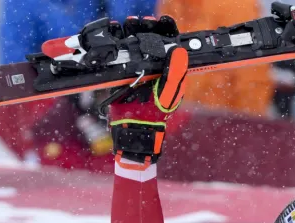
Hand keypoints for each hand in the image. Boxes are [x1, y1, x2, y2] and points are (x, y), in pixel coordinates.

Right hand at [104, 16, 187, 168]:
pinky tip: (115, 35)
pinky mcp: (120, 73)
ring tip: (129, 24)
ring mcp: (136, 68)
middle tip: (143, 22)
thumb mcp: (168, 93)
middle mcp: (152, 66)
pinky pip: (117, 54)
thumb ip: (174, 73)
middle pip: (149, 40)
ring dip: (130, 32)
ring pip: (133, 44)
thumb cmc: (156, 114)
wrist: (134, 130)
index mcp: (167, 69)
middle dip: (146, 28)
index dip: (166, 30)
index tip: (163, 21)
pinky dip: (115, 44)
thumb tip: (179, 51)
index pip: (169, 44)